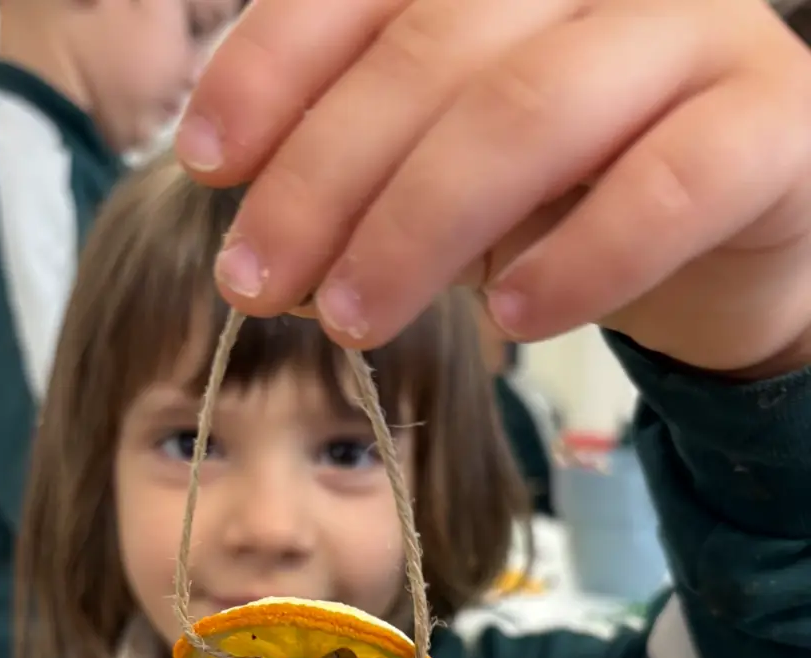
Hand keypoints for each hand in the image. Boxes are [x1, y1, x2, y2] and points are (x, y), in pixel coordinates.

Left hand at [177, 0, 810, 373]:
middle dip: (324, 178)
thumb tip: (260, 249)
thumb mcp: (451, 177)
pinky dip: (577, 259)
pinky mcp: (767, 124)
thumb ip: (368, 185)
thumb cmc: (574, 192)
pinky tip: (510, 316)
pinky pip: (666, 186)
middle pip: (431, 53)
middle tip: (256, 282)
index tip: (205, 164)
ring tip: (351, 321)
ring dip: (418, 229)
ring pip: (531, 113)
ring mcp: (695, 33)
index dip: (273, 68)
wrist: (732, 230)